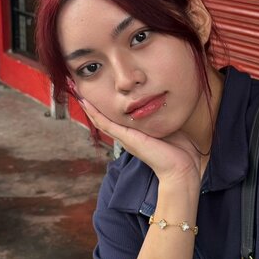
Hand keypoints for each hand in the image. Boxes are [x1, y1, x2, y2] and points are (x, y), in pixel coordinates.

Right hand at [77, 97, 201, 185]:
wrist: (180, 169)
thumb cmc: (179, 152)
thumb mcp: (169, 128)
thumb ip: (164, 118)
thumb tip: (168, 102)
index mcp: (136, 134)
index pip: (116, 119)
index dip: (106, 106)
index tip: (97, 92)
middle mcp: (127, 136)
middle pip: (103, 119)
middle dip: (92, 104)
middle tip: (79, 89)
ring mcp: (125, 138)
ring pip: (100, 120)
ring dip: (88, 106)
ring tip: (77, 92)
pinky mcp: (127, 138)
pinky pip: (106, 123)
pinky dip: (95, 112)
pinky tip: (86, 102)